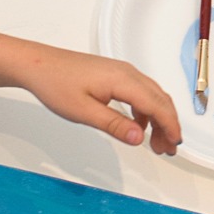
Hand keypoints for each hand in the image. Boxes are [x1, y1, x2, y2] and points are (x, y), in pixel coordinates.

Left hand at [13, 41, 181, 153]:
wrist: (37, 65)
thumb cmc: (56, 83)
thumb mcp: (83, 112)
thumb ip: (114, 125)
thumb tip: (139, 138)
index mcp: (123, 80)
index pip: (157, 105)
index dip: (170, 125)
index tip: (175, 143)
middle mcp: (128, 73)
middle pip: (160, 100)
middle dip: (168, 125)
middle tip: (167, 149)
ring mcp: (123, 72)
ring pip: (152, 96)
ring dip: (158, 119)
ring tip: (156, 142)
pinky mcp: (115, 75)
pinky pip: (141, 93)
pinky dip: (146, 111)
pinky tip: (138, 126)